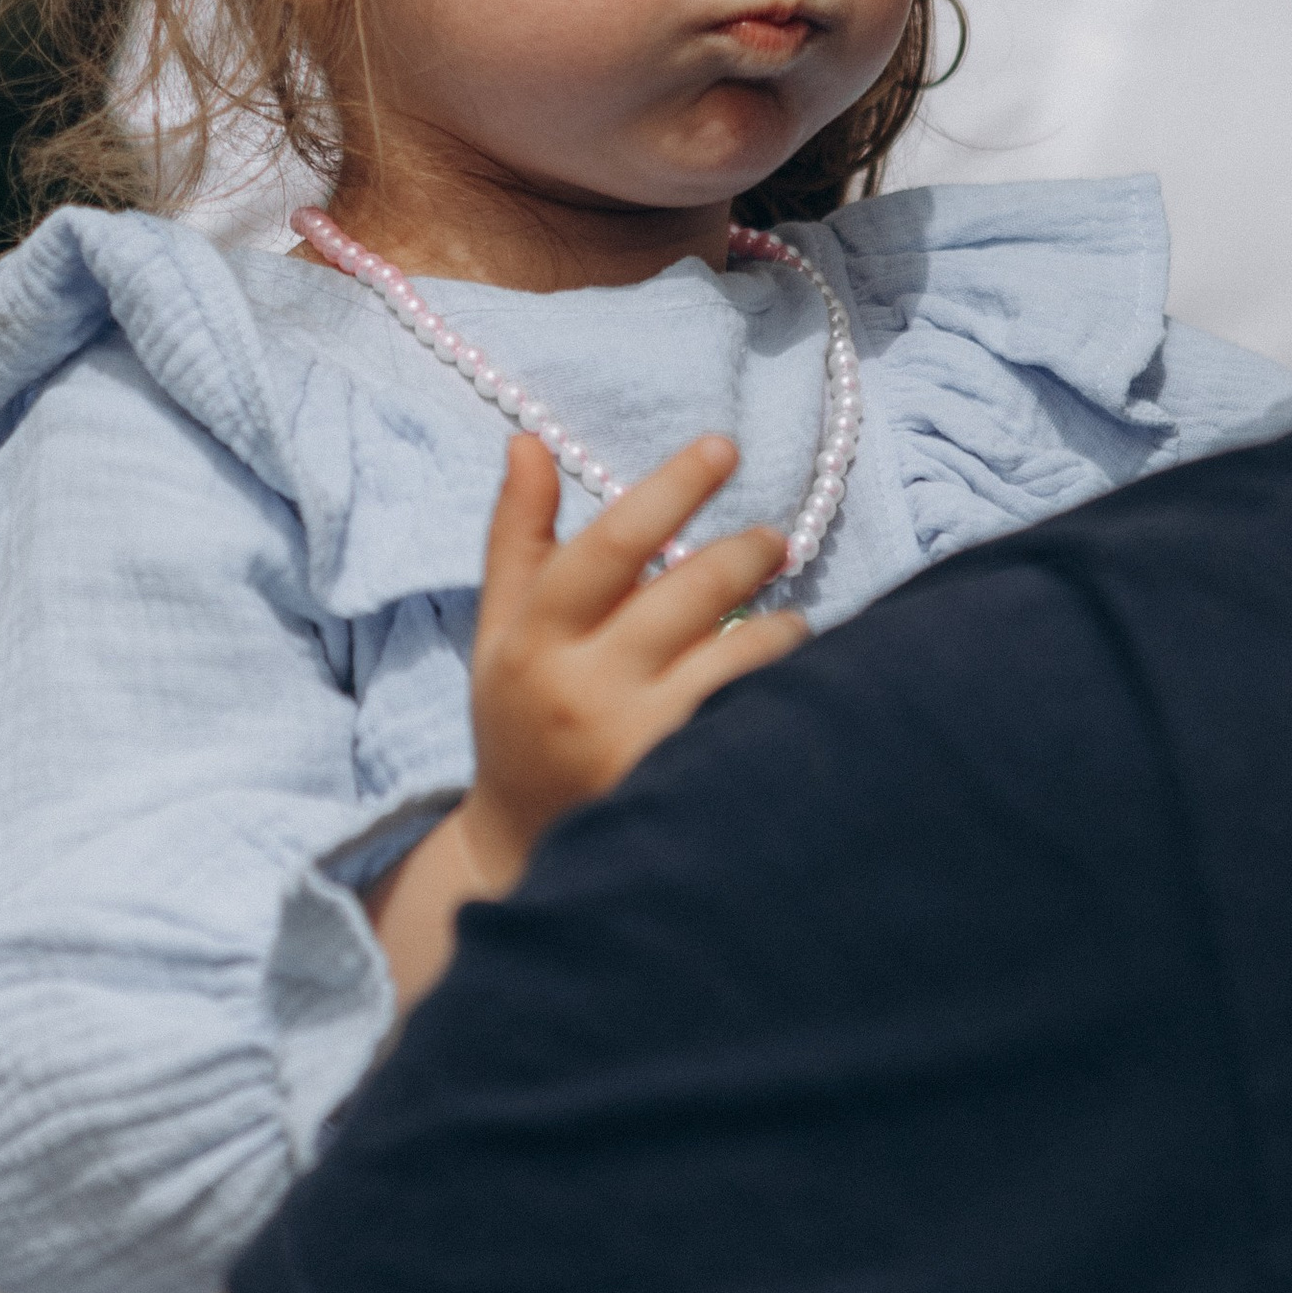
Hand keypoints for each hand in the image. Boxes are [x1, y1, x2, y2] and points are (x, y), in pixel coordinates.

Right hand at [464, 434, 806, 894]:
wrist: (526, 851)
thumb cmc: (520, 720)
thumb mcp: (501, 629)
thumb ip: (517, 535)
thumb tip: (529, 441)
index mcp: (536, 640)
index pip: (611, 545)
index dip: (671, 488)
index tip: (723, 446)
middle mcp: (586, 691)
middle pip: (690, 591)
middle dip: (747, 551)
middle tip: (773, 539)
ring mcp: (641, 744)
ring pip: (744, 656)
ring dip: (781, 624)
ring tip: (784, 621)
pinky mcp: (687, 788)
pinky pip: (759, 717)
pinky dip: (785, 686)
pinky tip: (791, 683)